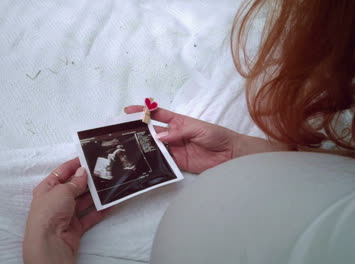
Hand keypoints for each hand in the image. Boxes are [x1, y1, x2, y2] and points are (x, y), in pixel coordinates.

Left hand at [23, 158, 108, 263]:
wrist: (50, 243)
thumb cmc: (50, 212)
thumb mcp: (62, 191)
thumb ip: (75, 181)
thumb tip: (83, 172)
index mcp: (47, 189)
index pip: (61, 172)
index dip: (73, 165)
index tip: (87, 157)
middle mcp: (55, 201)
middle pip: (74, 187)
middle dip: (87, 180)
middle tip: (102, 171)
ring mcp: (66, 214)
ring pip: (83, 201)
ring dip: (94, 195)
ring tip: (109, 185)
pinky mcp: (75, 227)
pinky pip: (89, 216)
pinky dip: (99, 211)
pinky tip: (109, 204)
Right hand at [125, 106, 288, 173]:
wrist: (230, 155)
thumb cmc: (217, 136)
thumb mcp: (199, 128)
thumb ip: (180, 132)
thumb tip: (160, 137)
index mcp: (177, 122)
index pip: (157, 114)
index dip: (143, 111)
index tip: (128, 111)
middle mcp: (173, 134)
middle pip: (152, 132)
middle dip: (139, 131)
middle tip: (123, 133)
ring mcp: (174, 149)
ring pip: (155, 147)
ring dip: (145, 148)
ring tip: (130, 149)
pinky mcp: (178, 162)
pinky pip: (163, 161)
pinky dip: (154, 162)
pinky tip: (144, 162)